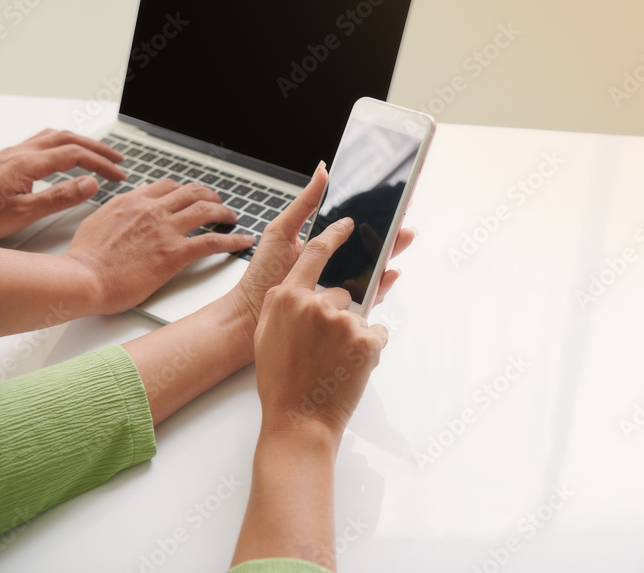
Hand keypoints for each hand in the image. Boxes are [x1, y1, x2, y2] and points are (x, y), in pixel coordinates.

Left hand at [0, 128, 126, 240]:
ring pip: (54, 136)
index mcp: (28, 163)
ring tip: (96, 154)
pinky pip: (41, 142)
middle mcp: (21, 152)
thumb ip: (61, 196)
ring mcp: (12, 153)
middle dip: (97, 148)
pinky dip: (61, 145)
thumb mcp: (25, 213)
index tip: (118, 176)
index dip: (102, 164)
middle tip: (118, 160)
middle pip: (68, 138)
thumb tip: (90, 184)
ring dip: (80, 142)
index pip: (76, 155)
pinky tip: (63, 158)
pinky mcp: (6, 160)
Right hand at [64, 180, 253, 314]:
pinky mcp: (174, 253)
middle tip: (218, 203)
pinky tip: (243, 241)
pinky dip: (234, 240)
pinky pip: (214, 241)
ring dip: (225, 212)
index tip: (193, 196)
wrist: (82, 278)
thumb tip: (130, 203)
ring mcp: (165, 230)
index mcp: (133, 201)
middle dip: (210, 196)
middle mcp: (152, 210)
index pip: (168, 186)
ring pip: (207, 210)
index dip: (185, 190)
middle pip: (192, 192)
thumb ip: (117, 210)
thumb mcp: (97, 222)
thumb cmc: (85, 259)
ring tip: (233, 218)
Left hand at [230, 162, 416, 349]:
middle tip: (405, 219)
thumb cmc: (263, 272)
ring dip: (392, 254)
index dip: (377, 214)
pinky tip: (388, 273)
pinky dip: (382, 284)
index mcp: (325, 243)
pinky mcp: (343, 307)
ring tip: (403, 238)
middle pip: (373, 246)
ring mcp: (342, 285)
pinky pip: (369, 295)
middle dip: (393, 232)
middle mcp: (338, 264)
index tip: (395, 201)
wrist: (251, 311)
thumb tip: (323, 171)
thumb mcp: (282, 230)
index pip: (357, 226)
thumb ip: (305, 203)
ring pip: (376, 268)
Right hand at [253, 216, 388, 443]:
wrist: (299, 420)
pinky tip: (348, 367)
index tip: (349, 223)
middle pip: (341, 295)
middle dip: (337, 317)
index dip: (335, 235)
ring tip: (332, 364)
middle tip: (322, 350)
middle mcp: (316, 303)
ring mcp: (344, 321)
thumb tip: (297, 289)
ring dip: (352, 336)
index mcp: (288, 297)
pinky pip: (377, 334)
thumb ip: (281, 304)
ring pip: (359, 317)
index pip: (315, 253)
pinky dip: (369, 349)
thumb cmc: (280, 382)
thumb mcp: (267, 334)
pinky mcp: (367, 340)